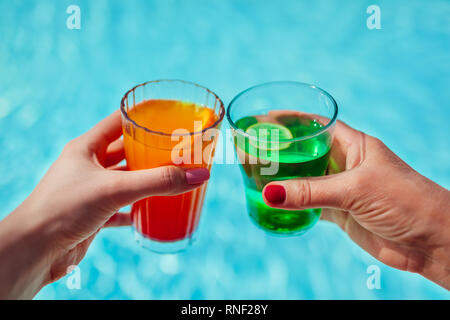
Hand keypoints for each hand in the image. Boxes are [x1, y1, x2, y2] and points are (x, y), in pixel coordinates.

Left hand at [0, 110, 209, 298]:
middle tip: (177, 150)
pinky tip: (152, 211)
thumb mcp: (115, 189)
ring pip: (125, 180)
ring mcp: (90, 191)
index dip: (142, 117)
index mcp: (87, 148)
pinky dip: (137, 209)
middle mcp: (88, 166)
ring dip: (146, 181)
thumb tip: (199, 176)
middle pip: (125, 152)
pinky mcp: (93, 215)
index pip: (119, 122)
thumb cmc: (64, 209)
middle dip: (151, 151)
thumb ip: (158, 182)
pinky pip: (121, 207)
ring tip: (172, 178)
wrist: (35, 250)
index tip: (167, 116)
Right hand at [262, 120, 449, 288]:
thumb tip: (270, 193)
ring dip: (285, 180)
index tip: (265, 119)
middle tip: (254, 151)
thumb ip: (311, 192)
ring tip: (257, 176)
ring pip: (305, 180)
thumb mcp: (355, 190)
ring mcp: (342, 190)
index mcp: (354, 145)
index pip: (317, 125)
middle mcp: (345, 164)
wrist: (431, 241)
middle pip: (306, 153)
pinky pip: (309, 205)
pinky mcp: (341, 213)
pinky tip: (275, 205)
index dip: (292, 120)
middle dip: (282, 152)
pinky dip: (293, 206)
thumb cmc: (406, 201)